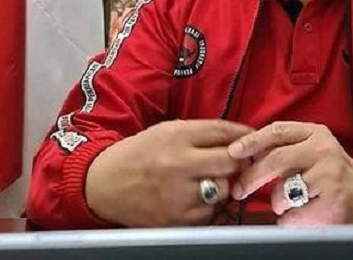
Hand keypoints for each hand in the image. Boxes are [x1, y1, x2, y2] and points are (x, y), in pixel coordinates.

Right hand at [85, 119, 252, 226]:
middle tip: (235, 163)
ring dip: (224, 186)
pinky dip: (210, 206)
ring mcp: (178, 195)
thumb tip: (241, 137)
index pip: (223, 132)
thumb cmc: (139, 154)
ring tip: (210, 181)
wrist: (103, 184)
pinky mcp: (176, 220)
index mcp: (176, 136)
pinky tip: (198, 198)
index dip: (243, 136)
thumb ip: (203, 133)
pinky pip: (210, 213)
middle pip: (230, 162)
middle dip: (237, 162)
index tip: (249, 139)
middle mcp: (178, 164)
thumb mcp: (167, 131)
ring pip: (224, 190)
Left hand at [228, 121, 352, 225]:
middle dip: (251, 176)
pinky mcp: (331, 205)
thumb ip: (286, 146)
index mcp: (317, 134)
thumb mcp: (315, 148)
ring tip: (293, 202)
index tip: (233, 152)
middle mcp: (324, 152)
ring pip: (281, 192)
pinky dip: (289, 219)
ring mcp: (328, 178)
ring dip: (277, 202)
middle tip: (239, 189)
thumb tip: (244, 154)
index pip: (277, 131)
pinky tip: (303, 214)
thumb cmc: (334, 173)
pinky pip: (291, 216)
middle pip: (275, 160)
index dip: (251, 142)